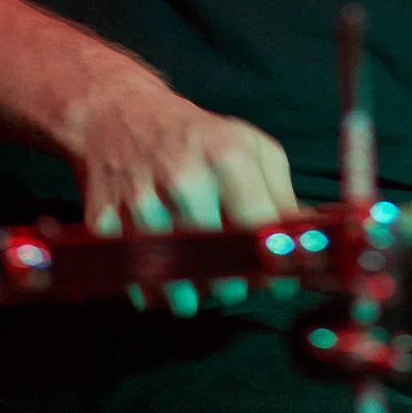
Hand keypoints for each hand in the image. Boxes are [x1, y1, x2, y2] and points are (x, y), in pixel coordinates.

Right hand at [61, 62, 299, 314]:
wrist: (122, 116)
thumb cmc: (196, 136)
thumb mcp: (249, 146)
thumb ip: (283, 196)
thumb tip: (307, 250)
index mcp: (225, 157)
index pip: (259, 233)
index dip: (272, 265)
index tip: (276, 276)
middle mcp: (183, 181)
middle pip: (221, 271)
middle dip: (234, 285)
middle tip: (234, 277)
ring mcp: (140, 204)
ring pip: (179, 289)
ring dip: (195, 296)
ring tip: (200, 276)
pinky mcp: (105, 224)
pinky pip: (139, 286)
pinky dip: (155, 292)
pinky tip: (165, 270)